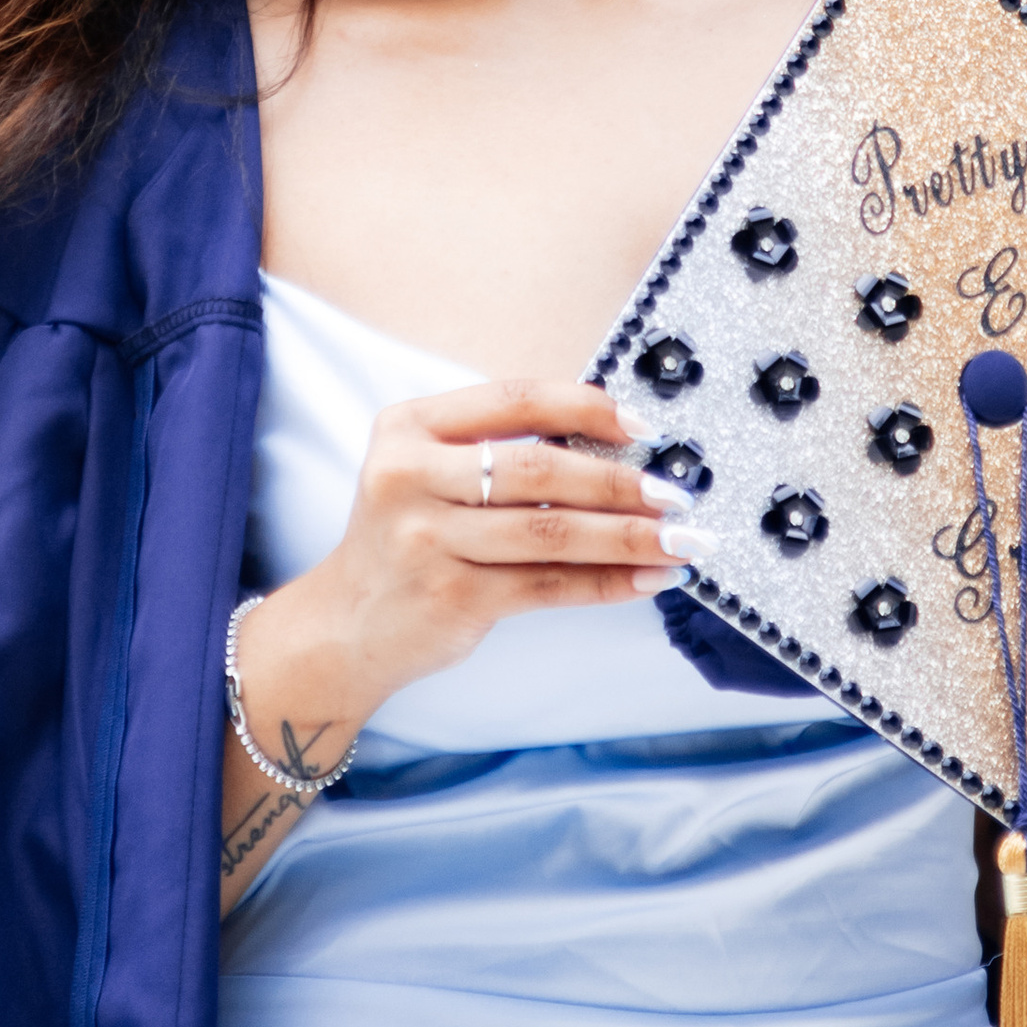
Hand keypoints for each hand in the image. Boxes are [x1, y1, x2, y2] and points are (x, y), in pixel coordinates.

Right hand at [238, 379, 687, 734]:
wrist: (345, 626)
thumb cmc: (407, 539)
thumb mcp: (428, 474)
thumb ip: (498, 452)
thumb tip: (616, 448)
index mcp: (409, 427)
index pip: (514, 400)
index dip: (586, 408)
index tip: (642, 427)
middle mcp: (410, 477)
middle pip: (539, 468)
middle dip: (620, 482)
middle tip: (675, 493)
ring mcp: (427, 540)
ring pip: (552, 532)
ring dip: (628, 537)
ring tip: (681, 541)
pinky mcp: (451, 597)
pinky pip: (549, 585)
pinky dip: (608, 582)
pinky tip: (648, 579)